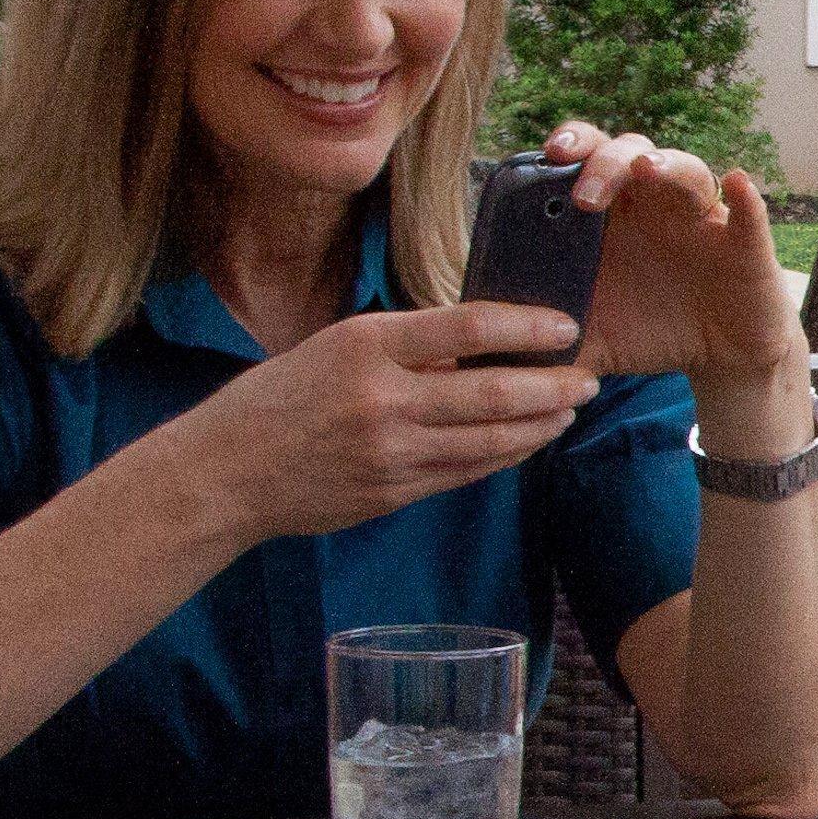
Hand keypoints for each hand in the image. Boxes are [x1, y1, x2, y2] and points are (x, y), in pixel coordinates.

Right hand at [180, 302, 598, 542]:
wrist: (228, 472)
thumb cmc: (282, 398)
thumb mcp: (337, 346)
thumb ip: (407, 346)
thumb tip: (484, 340)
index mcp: (367, 345)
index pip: (467, 326)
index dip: (527, 325)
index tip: (566, 326)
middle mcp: (384, 399)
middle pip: (494, 392)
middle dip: (553, 386)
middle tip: (589, 378)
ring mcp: (392, 453)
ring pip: (491, 439)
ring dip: (541, 425)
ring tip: (568, 408)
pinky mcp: (395, 493)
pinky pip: (468, 472)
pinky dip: (506, 454)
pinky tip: (528, 440)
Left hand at [538, 122, 807, 398]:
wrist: (720, 359)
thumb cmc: (651, 332)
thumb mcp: (592, 338)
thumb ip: (544, 343)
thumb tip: (486, 365)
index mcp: (612, 216)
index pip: (586, 160)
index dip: (569, 146)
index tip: (545, 155)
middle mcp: (655, 203)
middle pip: (628, 152)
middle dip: (603, 161)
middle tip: (582, 196)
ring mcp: (702, 217)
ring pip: (685, 170)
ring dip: (665, 165)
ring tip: (645, 171)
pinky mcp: (745, 243)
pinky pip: (748, 212)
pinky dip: (746, 198)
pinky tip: (737, 184)